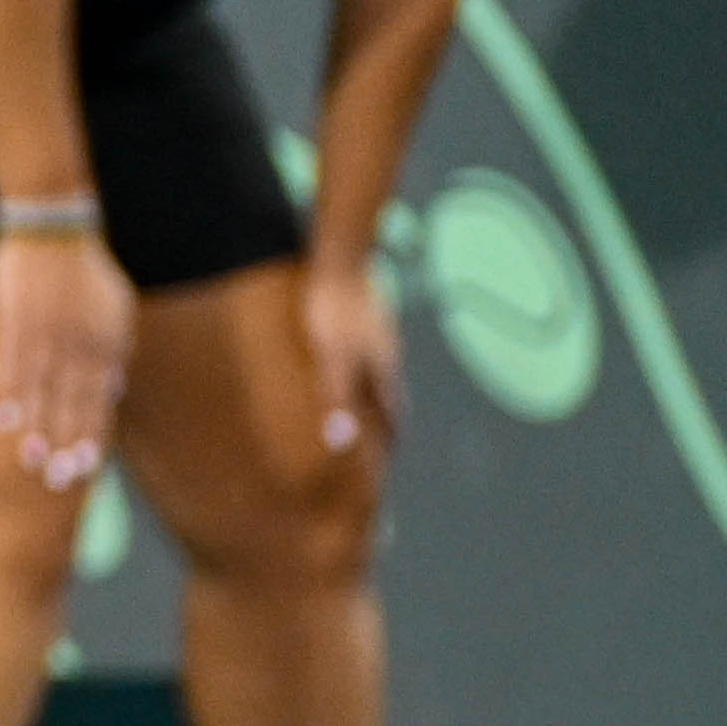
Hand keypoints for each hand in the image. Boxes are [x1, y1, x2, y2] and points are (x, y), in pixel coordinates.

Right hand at [0, 227, 132, 490]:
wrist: (54, 226)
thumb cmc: (84, 269)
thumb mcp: (115, 308)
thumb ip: (115, 351)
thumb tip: (114, 390)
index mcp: (107, 342)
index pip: (100, 400)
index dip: (91, 436)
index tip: (85, 471)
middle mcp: (79, 344)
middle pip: (72, 403)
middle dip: (66, 444)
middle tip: (57, 481)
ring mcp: (47, 333)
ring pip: (42, 391)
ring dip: (36, 428)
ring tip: (29, 460)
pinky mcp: (16, 320)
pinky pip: (12, 365)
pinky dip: (9, 394)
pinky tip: (4, 420)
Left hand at [301, 251, 402, 460]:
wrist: (340, 257)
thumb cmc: (333, 309)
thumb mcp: (332, 358)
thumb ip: (337, 399)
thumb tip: (341, 443)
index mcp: (384, 372)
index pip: (394, 417)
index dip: (389, 442)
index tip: (382, 467)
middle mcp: (386, 357)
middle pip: (388, 399)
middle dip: (380, 425)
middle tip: (370, 447)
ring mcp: (376, 338)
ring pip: (375, 377)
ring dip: (367, 398)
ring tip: (352, 414)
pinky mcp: (360, 322)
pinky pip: (360, 356)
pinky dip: (352, 374)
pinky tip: (336, 368)